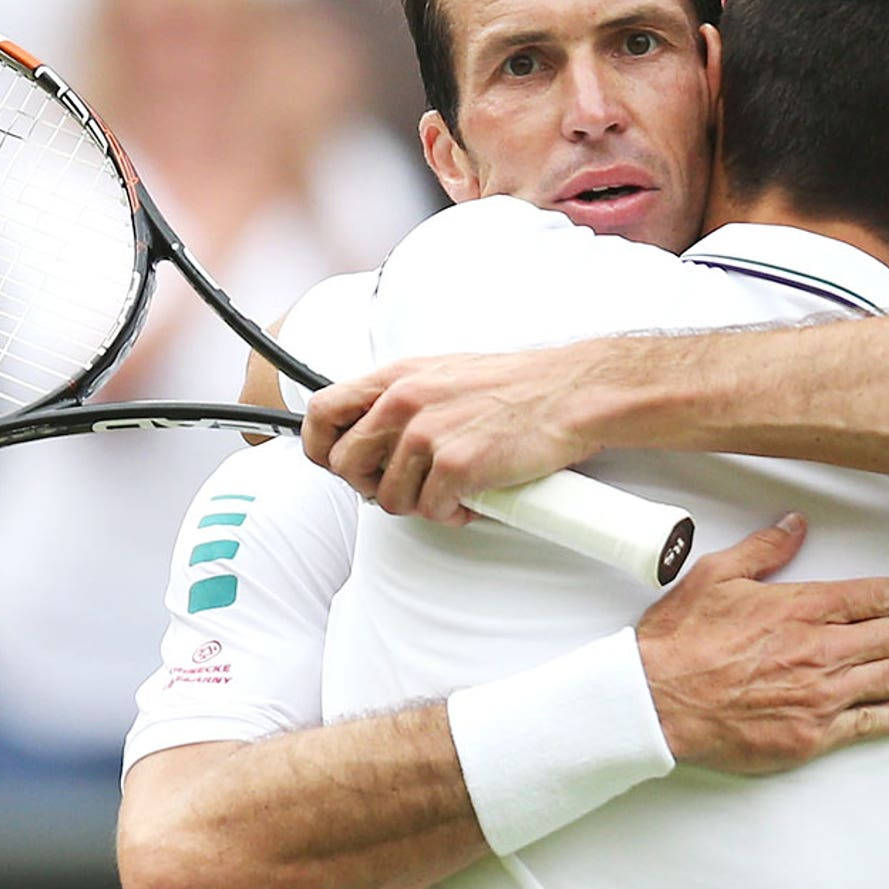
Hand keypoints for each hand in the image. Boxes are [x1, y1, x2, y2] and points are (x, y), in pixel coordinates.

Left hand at [302, 349, 599, 521]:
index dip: (319, 447)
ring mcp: (428, 435)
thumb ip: (403, 399)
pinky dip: (450, 514)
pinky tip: (471, 499)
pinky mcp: (456, 466)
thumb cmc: (517, 386)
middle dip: (370, 486)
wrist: (569, 394)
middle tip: (403, 486)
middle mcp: (404, 403)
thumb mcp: (443, 374)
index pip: (322, 413)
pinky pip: (430, 511)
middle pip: (345, 465)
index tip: (335, 464)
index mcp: (398, 377)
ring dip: (417, 504)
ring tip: (447, 492)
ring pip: (387, 498)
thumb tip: (376, 434)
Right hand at [637, 514, 888, 773]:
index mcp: (801, 607)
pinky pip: (864, 725)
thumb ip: (763, 551)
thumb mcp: (716, 576)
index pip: (874, 596)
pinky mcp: (809, 735)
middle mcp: (820, 650)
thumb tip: (795, 525)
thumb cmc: (681, 639)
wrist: (656, 701)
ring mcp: (818, 696)